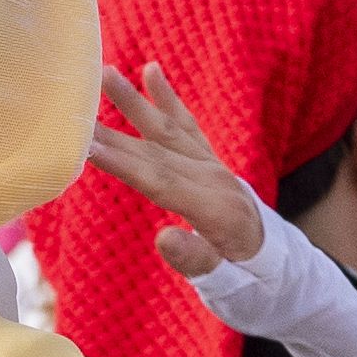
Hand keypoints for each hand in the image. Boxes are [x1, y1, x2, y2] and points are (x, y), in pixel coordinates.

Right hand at [80, 57, 270, 281]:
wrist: (282, 269)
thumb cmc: (250, 285)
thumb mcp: (227, 285)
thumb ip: (196, 261)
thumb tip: (164, 239)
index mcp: (216, 211)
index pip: (160, 183)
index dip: (123, 164)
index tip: (86, 146)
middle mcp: (215, 181)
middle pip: (155, 153)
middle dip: (111, 131)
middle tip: (75, 107)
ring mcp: (214, 168)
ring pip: (167, 130)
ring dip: (134, 103)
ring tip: (105, 72)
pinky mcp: (211, 163)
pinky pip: (187, 127)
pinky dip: (168, 100)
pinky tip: (152, 71)